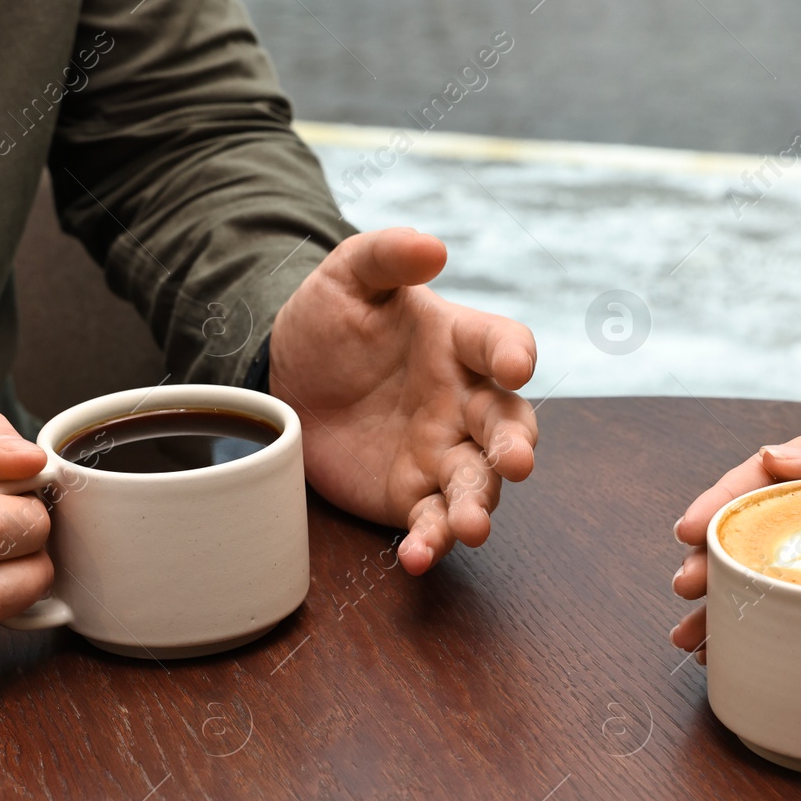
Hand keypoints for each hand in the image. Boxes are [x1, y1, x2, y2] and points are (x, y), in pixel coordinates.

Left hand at [269, 227, 537, 573]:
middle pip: (506, 424)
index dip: (511, 354)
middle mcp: (462, 401)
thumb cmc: (329, 320)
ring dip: (479, 504)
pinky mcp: (412, 494)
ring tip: (470, 526)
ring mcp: (441, 452)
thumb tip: (432, 245)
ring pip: (477, 482)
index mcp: (457, 342)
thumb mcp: (347, 276)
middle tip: (516, 461)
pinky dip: (431, 541)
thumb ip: (386, 255)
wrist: (284, 376)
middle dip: (515, 445)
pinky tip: (416, 555)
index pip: (499, 343)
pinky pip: (432, 520)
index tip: (516, 365)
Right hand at [669, 409, 800, 656]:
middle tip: (686, 591)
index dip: (716, 508)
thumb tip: (772, 458)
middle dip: (708, 570)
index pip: (753, 490)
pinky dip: (774, 641)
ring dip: (727, 615)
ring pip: (769, 589)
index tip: (686, 532)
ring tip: (696, 641)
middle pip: (748, 546)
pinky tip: (746, 662)